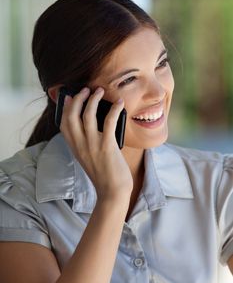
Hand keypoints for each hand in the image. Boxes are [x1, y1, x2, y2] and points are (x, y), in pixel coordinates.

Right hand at [60, 87, 132, 201]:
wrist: (112, 192)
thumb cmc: (104, 174)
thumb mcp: (88, 157)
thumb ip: (85, 142)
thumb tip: (92, 123)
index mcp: (75, 148)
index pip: (63, 124)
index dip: (65, 108)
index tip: (69, 96)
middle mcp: (80, 145)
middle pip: (72, 115)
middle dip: (77, 99)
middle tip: (85, 90)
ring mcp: (92, 145)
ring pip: (87, 115)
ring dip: (93, 99)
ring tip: (99, 91)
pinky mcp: (107, 147)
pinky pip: (108, 123)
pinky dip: (114, 110)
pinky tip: (119, 103)